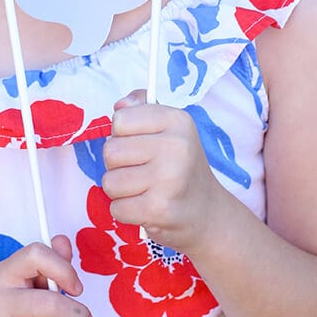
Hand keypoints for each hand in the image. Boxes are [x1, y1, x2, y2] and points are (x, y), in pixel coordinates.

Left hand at [102, 91, 221, 254]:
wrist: (207, 211)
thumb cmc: (180, 166)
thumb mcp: (169, 128)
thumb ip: (141, 108)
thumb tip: (119, 104)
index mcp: (176, 120)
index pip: (120, 120)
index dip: (122, 135)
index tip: (140, 145)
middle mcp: (175, 146)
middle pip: (110, 151)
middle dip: (118, 165)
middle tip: (141, 171)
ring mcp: (168, 178)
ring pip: (110, 182)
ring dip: (120, 190)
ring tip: (143, 189)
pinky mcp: (159, 209)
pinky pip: (116, 208)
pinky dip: (125, 211)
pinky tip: (145, 207)